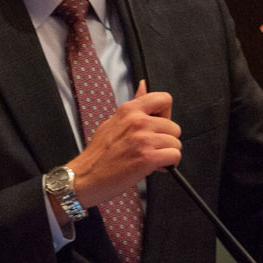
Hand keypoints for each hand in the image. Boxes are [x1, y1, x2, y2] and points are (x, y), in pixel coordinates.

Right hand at [68, 81, 181, 208]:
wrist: (86, 176)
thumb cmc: (98, 154)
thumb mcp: (113, 121)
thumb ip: (134, 106)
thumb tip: (143, 85)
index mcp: (129, 110)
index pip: (164, 99)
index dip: (166, 114)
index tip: (159, 124)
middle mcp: (138, 121)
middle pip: (174, 126)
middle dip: (167, 140)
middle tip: (152, 148)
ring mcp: (143, 139)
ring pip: (176, 143)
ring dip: (167, 153)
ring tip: (151, 158)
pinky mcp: (148, 158)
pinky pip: (174, 156)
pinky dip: (169, 164)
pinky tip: (156, 167)